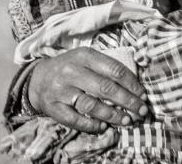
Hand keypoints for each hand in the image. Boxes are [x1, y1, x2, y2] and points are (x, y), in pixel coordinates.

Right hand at [28, 47, 147, 132]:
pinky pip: (74, 119)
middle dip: (128, 101)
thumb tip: (135, 86)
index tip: (143, 95)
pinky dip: (90, 124)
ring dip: (112, 115)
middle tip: (141, 111)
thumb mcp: (87, 59)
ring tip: (127, 120)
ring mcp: (61, 90)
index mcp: (84, 56)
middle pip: (106, 88)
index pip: (114, 70)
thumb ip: (107, 67)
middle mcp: (72, 71)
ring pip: (91, 105)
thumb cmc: (71, 68)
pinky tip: (103, 127)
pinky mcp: (53, 107)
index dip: (132, 84)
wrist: (38, 78)